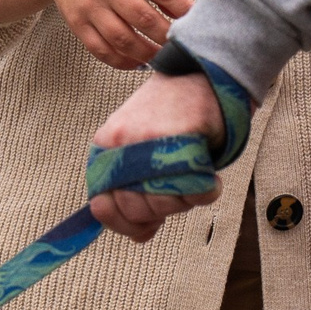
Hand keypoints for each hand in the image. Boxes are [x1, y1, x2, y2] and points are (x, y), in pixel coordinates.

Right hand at [42, 0, 187, 66]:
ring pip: (123, 40)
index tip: (195, 23)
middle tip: (180, 48)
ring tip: (160, 59)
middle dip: (166, 38)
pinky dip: (122, 61)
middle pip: (145, 20)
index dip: (183, 10)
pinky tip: (135, 63)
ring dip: (146, 54)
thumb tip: (184, 14)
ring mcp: (91, 7)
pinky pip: (102, 50)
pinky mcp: (78, 24)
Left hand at [88, 71, 224, 239]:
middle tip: (177, 188)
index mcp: (104, 149)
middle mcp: (121, 145)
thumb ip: (132, 192)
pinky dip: (205, 192)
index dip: (124, 222)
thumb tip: (138, 236)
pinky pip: (195, 191)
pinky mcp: (182, 137)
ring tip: (191, 174)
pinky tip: (208, 180)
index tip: (145, 223)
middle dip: (159, 210)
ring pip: (165, 203)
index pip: (102, 206)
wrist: (200, 73)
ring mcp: (149, 140)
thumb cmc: (169, 117)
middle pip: (136, 208)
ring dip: (185, 199)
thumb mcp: (137, 150)